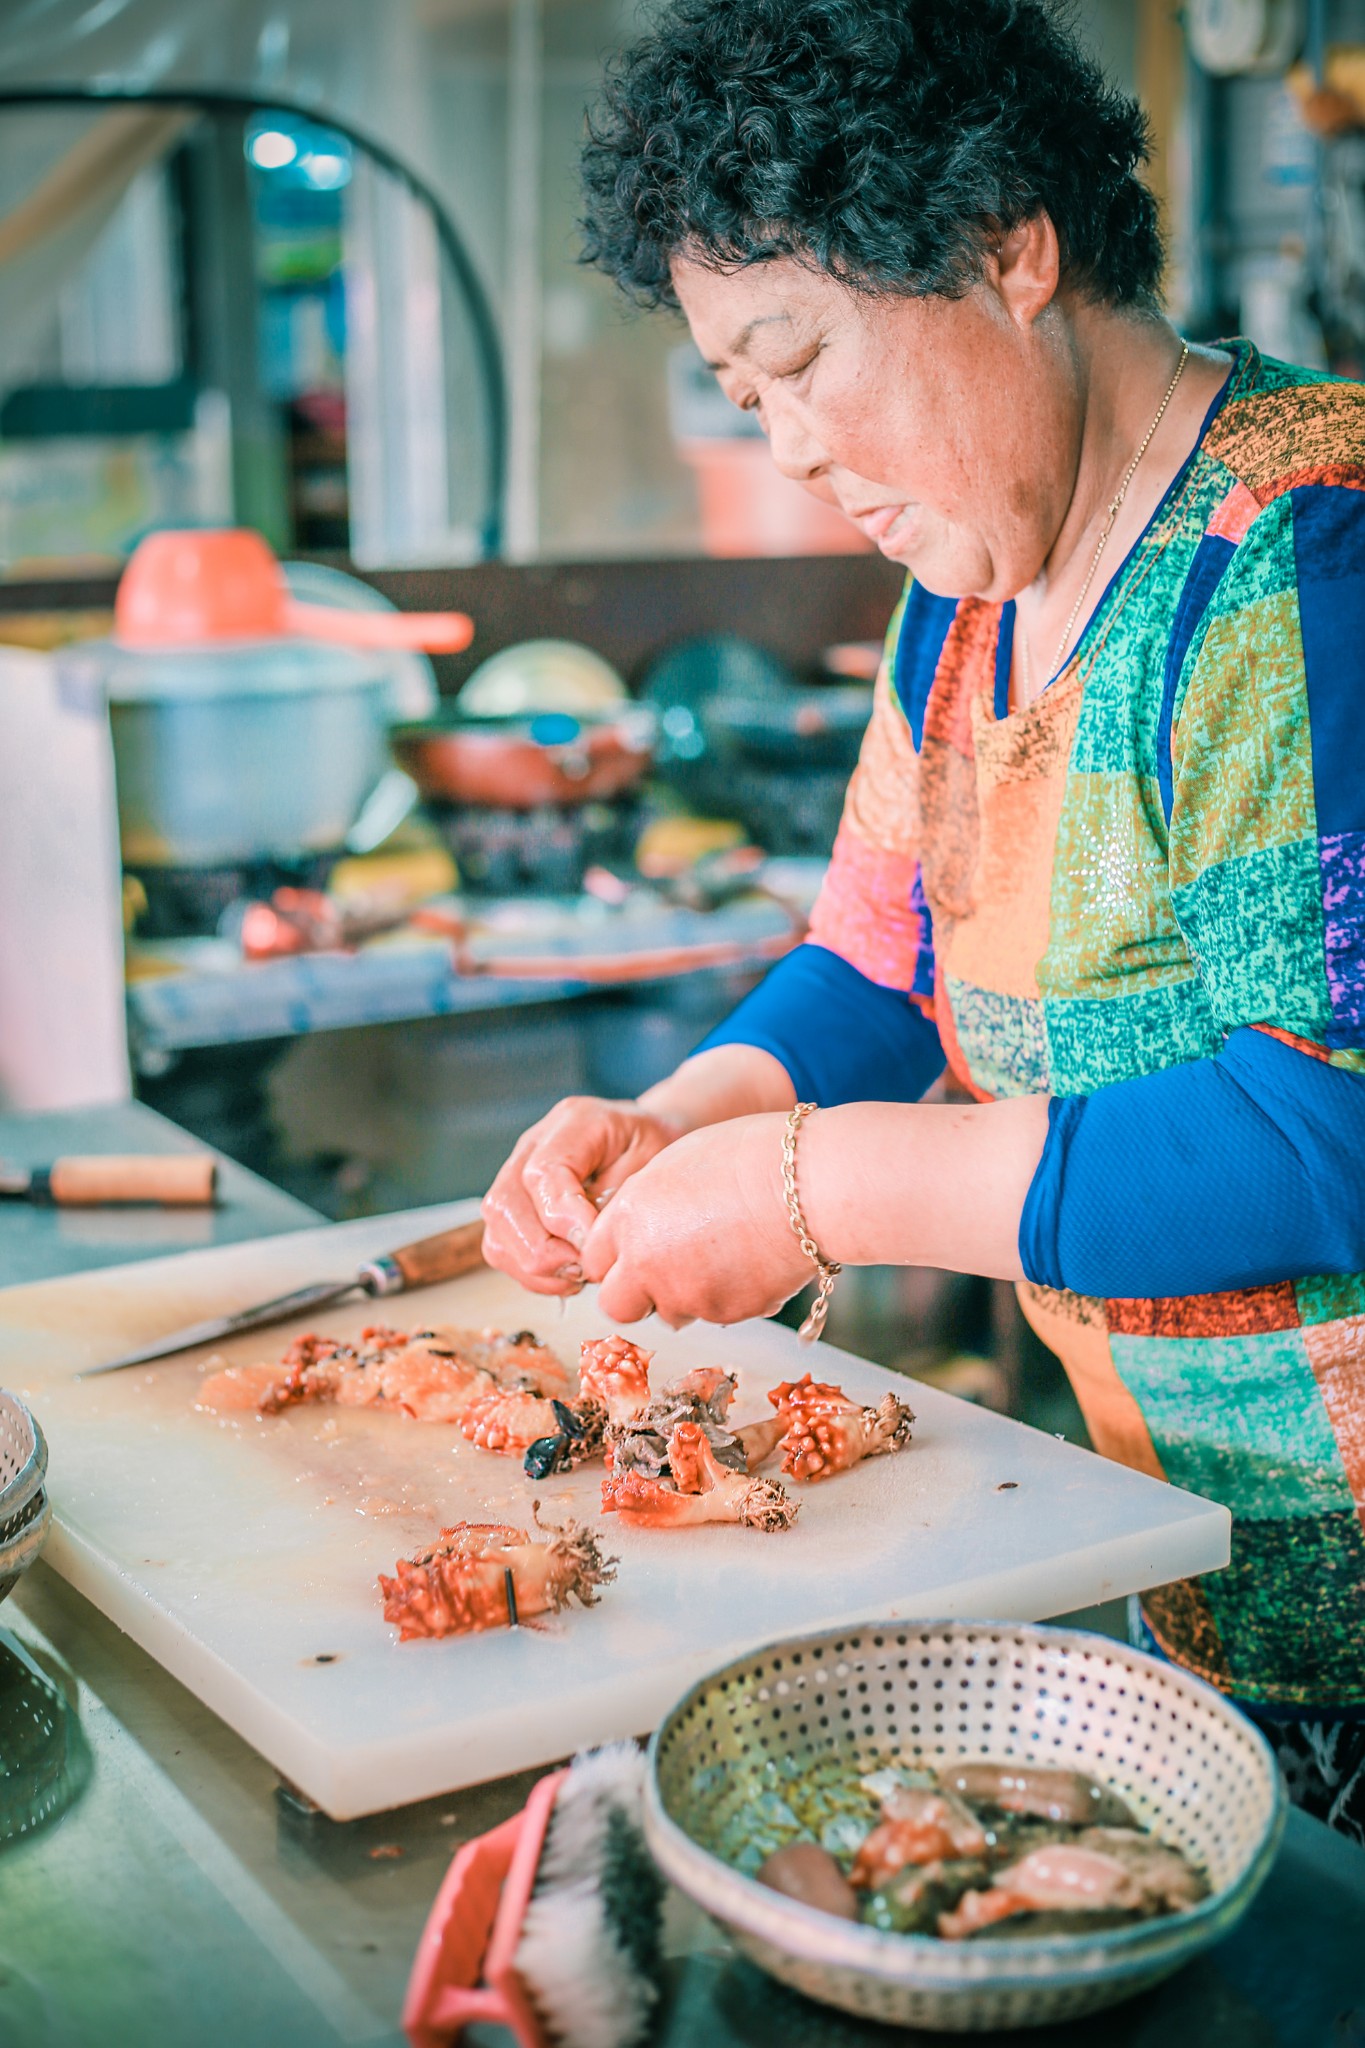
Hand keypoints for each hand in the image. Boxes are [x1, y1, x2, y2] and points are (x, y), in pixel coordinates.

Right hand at [481, 1096, 680, 1294]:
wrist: (646, 1140)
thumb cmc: (652, 1149)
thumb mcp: (652, 1160)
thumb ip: (616, 1196)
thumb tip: (582, 1241)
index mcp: (573, 1123)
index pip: (542, 1172)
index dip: (562, 1217)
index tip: (591, 1245)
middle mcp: (533, 1145)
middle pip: (504, 1205)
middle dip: (543, 1251)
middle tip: (586, 1268)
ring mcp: (515, 1174)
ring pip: (496, 1232)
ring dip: (535, 1267)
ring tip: (579, 1272)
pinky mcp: (513, 1206)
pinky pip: (501, 1248)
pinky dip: (531, 1274)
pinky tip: (568, 1273)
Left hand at [580, 1113, 813, 1324]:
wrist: (808, 1185)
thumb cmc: (748, 1156)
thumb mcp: (676, 1163)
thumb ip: (643, 1203)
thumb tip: (636, 1228)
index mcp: (630, 1219)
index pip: (594, 1260)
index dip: (614, 1256)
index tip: (632, 1249)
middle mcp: (648, 1264)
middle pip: (617, 1305)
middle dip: (635, 1292)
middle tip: (664, 1269)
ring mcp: (688, 1295)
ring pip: (670, 1312)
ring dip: (683, 1295)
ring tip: (721, 1255)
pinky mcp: (728, 1314)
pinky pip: (716, 1313)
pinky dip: (727, 1296)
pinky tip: (750, 1262)